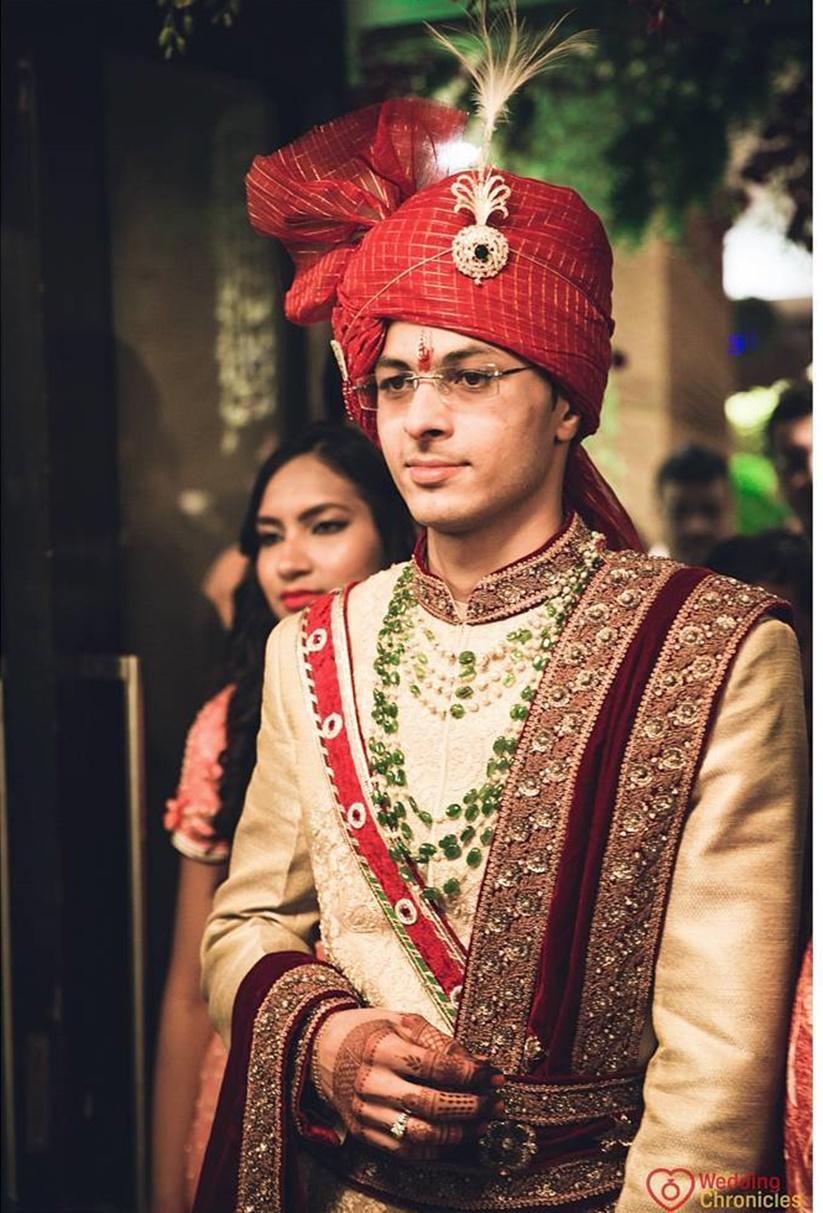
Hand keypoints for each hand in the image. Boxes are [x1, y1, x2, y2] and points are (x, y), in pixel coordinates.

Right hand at [310, 1008, 503, 1160]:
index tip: (494, 1075)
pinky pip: (404, 1150)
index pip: (434, 1066)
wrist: (318, 1050)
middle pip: (430, 1103)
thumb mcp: (400, 1020)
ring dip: (458, 1133)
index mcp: (382, 1048)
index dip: (469, 1073)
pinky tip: (455, 1138)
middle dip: (470, 1106)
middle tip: (496, 1103)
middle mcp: (371, 1083)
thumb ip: (438, 1039)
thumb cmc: (367, 1031)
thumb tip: (478, 1062)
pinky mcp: (363, 1133)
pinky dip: (435, 1149)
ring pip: (419, 1133)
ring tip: (483, 1123)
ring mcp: (365, 1112)